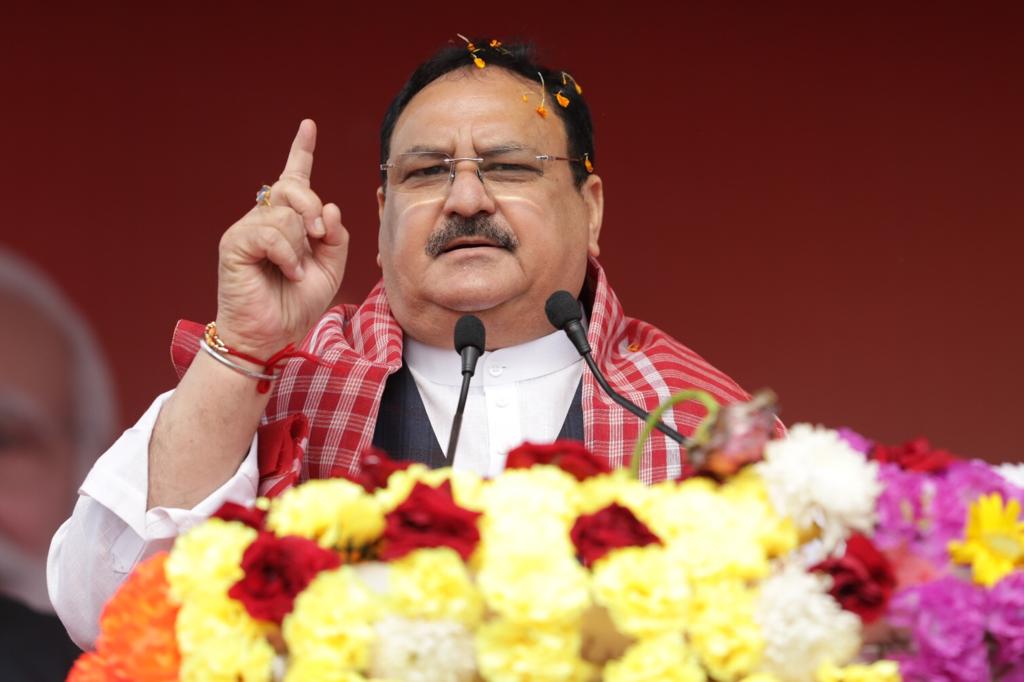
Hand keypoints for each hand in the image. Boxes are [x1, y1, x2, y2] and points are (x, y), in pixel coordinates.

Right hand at [215, 119, 348, 357]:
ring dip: (301, 246)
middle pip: (293, 187)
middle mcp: (264, 219)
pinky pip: (270, 232)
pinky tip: (289, 273)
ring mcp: (247, 229)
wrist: (271, 335)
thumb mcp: (330, 270)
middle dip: (313, 208)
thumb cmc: (296, 304)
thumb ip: (336, 238)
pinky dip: (287, 255)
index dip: (301, 152)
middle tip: (320, 236)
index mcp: (288, 223)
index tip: (308, 126)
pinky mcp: (234, 243)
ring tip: (296, 273)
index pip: (293, 179)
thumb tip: (330, 207)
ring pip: (286, 214)